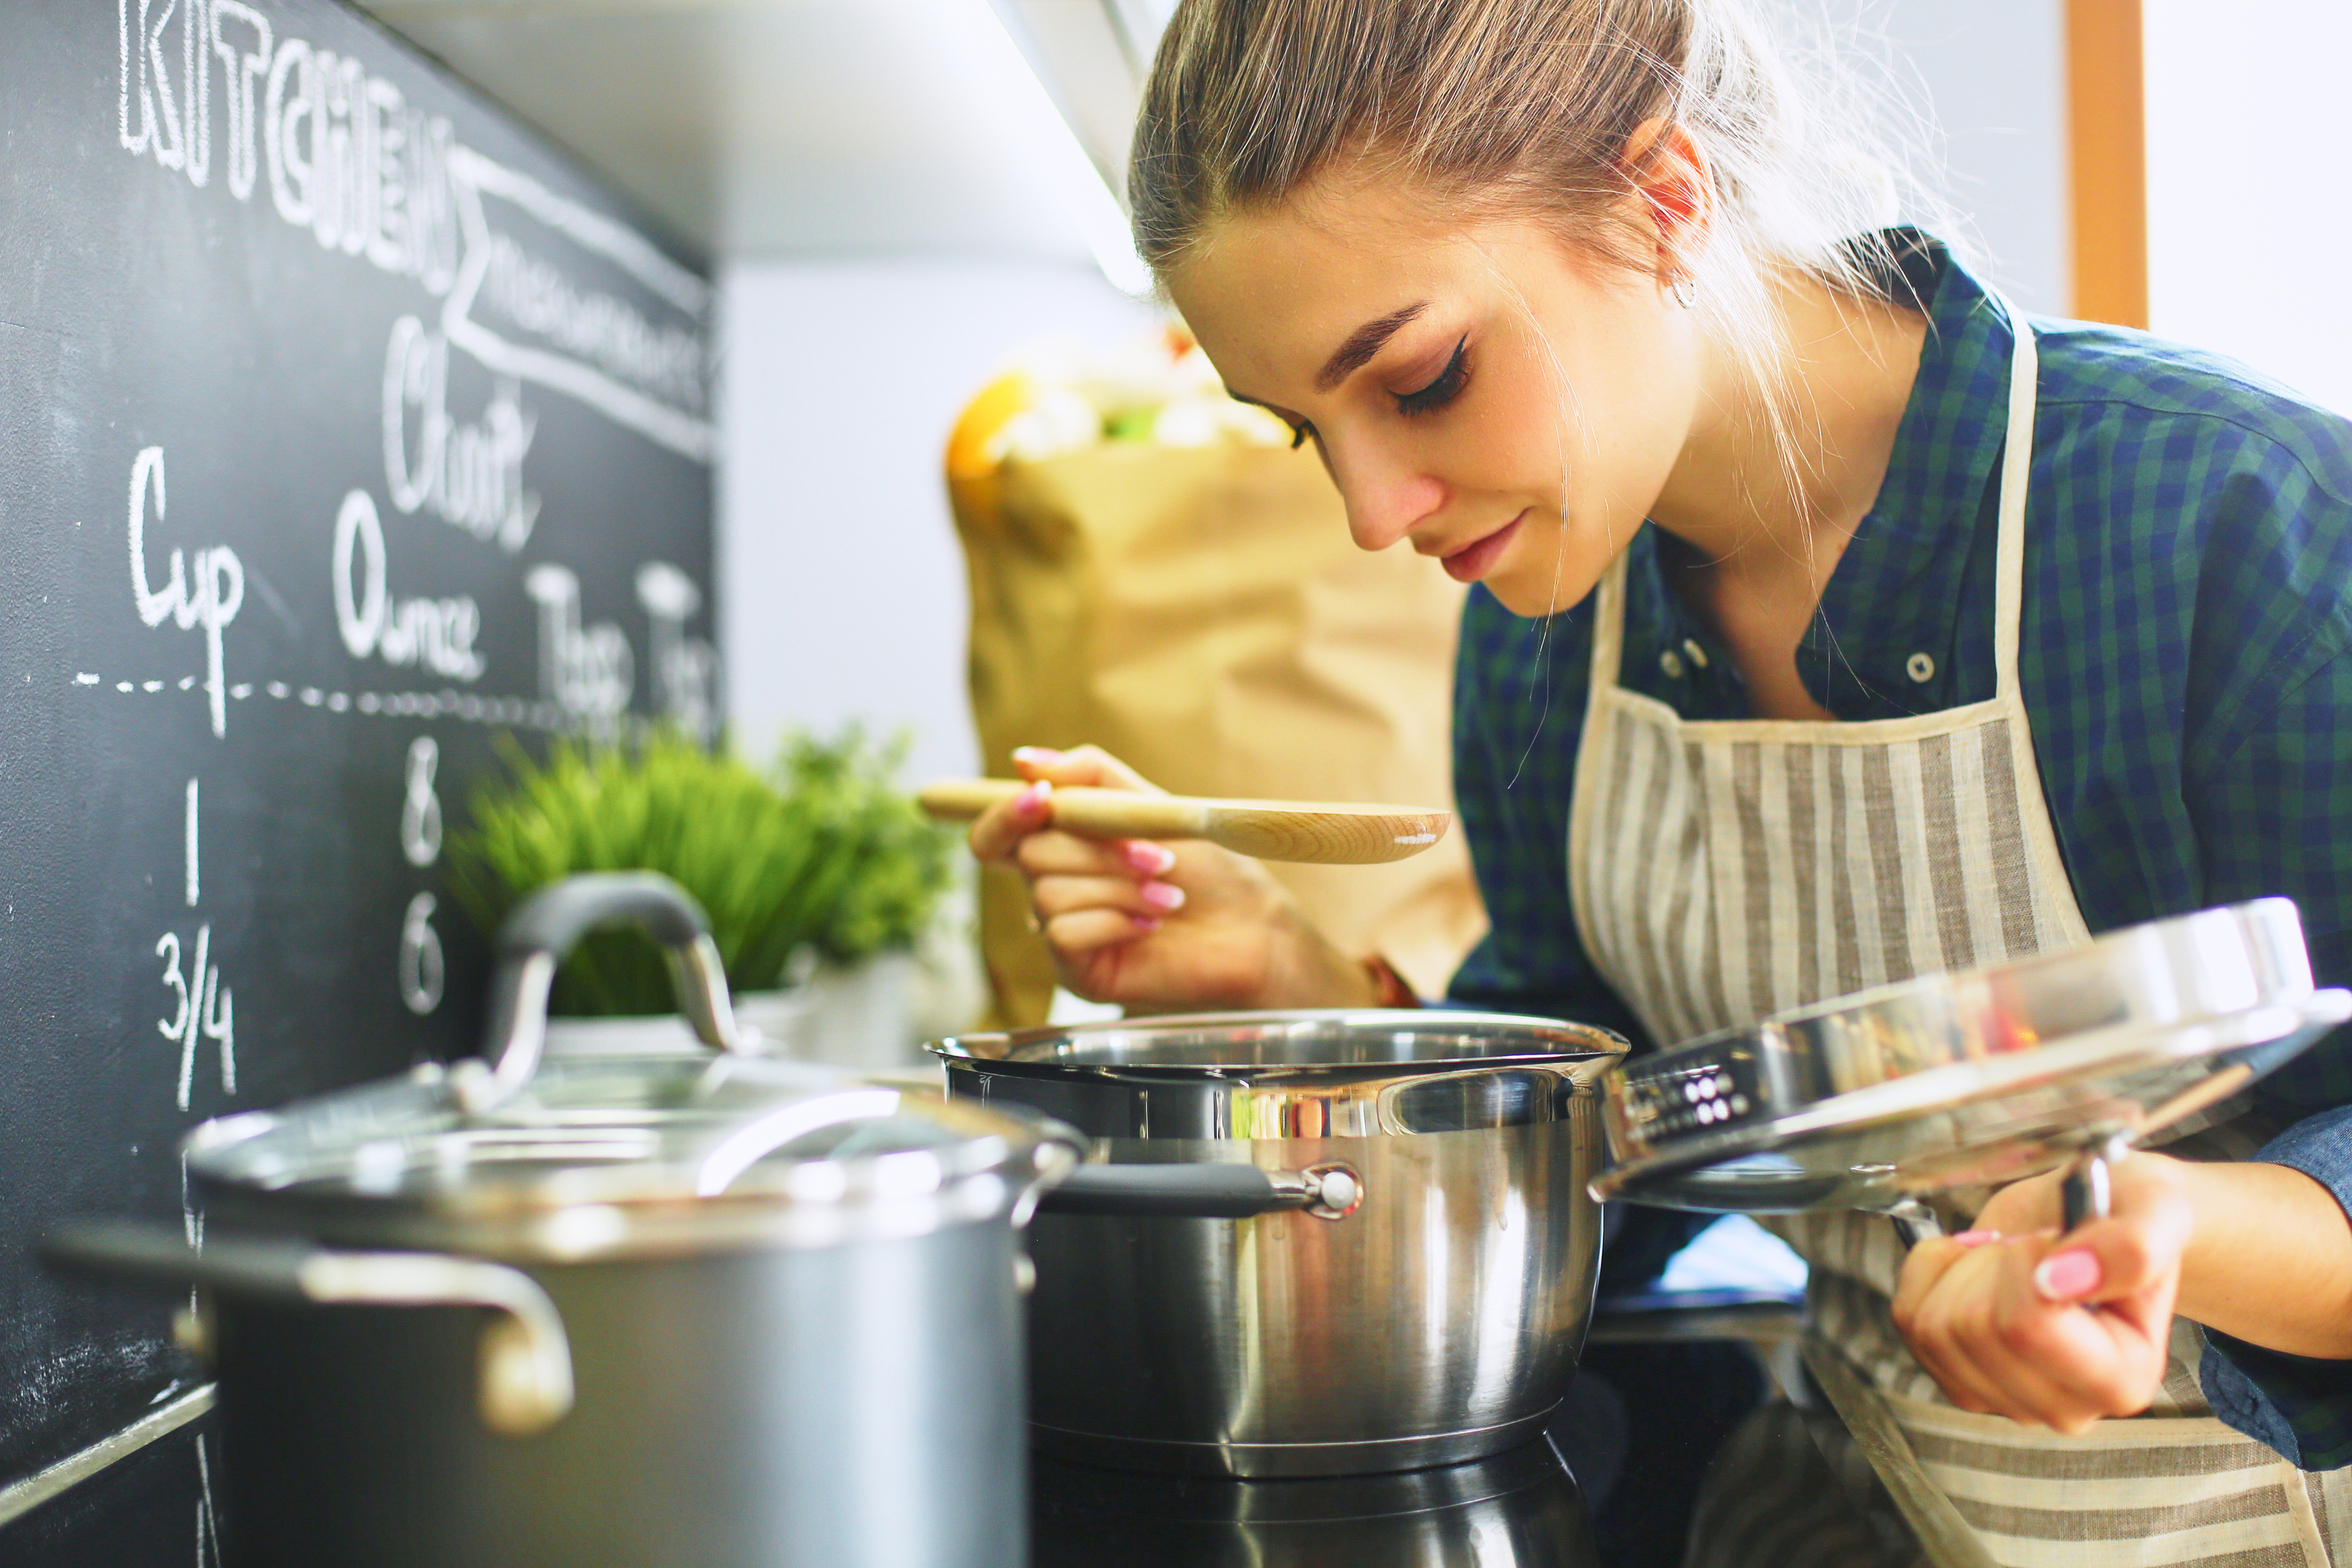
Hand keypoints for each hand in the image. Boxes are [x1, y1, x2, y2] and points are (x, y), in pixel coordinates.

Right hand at [963, 745, 1375, 1012]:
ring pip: (1049, 895)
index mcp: (1061, 847)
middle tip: (1159, 859)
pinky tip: (1150, 925)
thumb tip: (1023, 760)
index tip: (1042, 798)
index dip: (1006, 814)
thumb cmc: (1206, 869)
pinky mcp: (1076, 970)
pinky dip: (1114, 921)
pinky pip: (1063, 934)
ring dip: (1119, 887)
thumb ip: (1088, 776)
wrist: (1249, 927)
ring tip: (1167, 897)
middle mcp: (1051, 889)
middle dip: (1099, 851)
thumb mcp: (1148, 805)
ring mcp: (1061, 932)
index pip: (996, 833)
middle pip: (1030, 856)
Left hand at [1891, 1153, 2193, 1432]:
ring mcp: (2007, 1400)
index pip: (2028, 1328)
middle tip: (2034, 1247)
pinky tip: (1975, 1265)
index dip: (2022, 1263)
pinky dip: (1929, 1273)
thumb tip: (2063, 1279)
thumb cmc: (2128, 1218)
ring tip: (2009, 1258)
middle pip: (1972, 1329)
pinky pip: (1908, 1319)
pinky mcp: (1960, 1380)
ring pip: (1932, 1327)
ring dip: (1962, 1268)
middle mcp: (2068, 1407)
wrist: (2093, 1220)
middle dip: (1993, 1262)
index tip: (2052, 1240)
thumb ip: (2131, 1248)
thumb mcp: (2155, 1211)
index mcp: (2124, 1380)